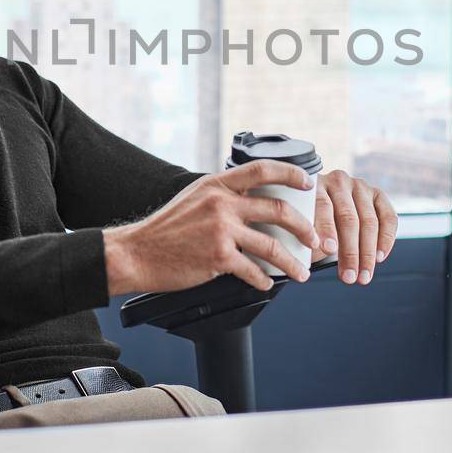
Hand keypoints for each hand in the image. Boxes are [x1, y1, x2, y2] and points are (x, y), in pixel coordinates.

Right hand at [103, 160, 319, 295]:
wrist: (137, 252)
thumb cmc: (165, 228)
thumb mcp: (194, 197)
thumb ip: (222, 195)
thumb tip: (252, 198)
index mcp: (217, 185)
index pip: (263, 169)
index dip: (291, 173)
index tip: (308, 183)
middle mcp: (222, 204)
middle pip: (277, 209)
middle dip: (304, 226)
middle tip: (314, 239)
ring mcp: (221, 230)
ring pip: (271, 246)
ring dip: (291, 262)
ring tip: (301, 272)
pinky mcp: (218, 257)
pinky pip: (253, 270)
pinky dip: (264, 280)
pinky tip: (267, 283)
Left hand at [312, 170, 399, 284]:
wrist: (324, 208)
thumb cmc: (310, 222)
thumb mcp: (303, 227)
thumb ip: (310, 237)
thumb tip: (320, 254)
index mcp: (315, 186)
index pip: (323, 206)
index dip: (326, 229)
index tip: (327, 250)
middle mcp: (339, 181)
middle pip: (348, 217)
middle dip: (350, 251)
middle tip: (348, 277)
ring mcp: (360, 186)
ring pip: (369, 221)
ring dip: (367, 253)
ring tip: (363, 276)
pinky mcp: (377, 194)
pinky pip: (388, 217)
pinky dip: (386, 239)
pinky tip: (380, 258)